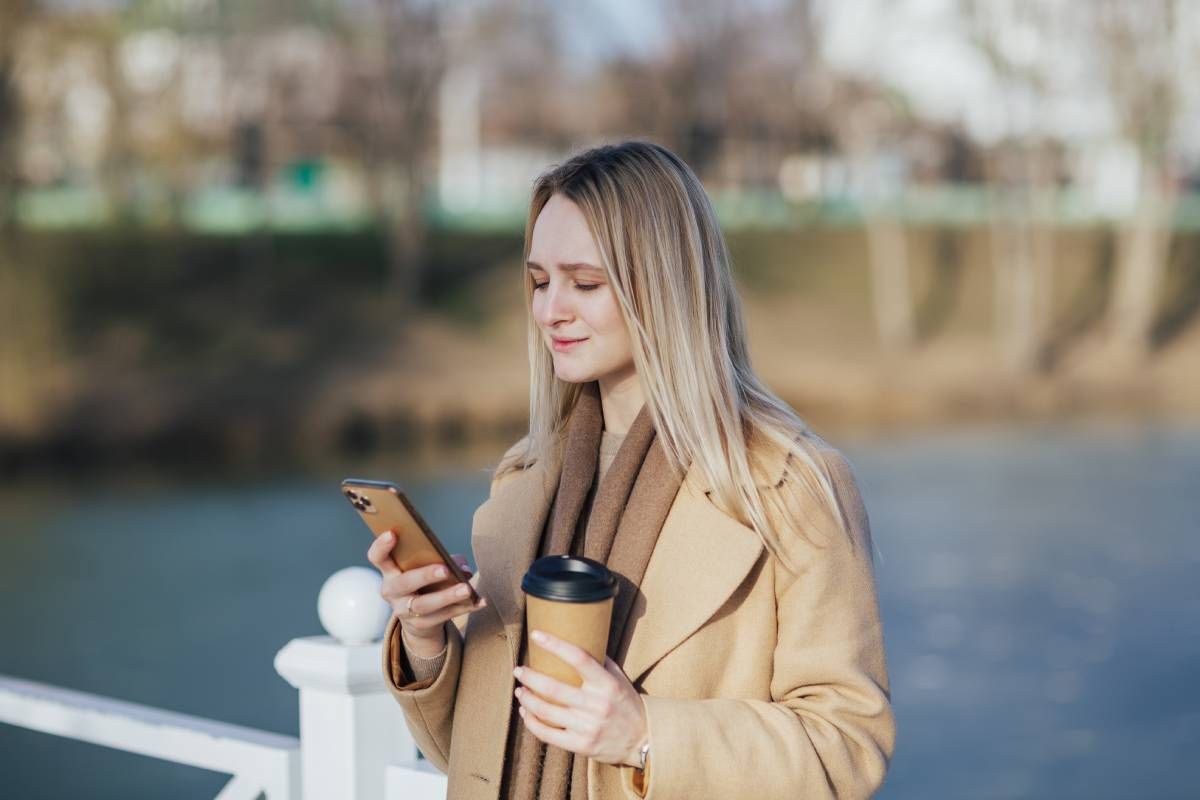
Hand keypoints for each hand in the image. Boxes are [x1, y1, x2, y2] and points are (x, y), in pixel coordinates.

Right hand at [366, 531, 485, 654]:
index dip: (381, 546)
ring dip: (447, 596)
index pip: (377, 557)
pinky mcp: (421, 625)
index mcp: (389, 571)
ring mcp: (404, 611)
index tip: (393, 533)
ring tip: (466, 589)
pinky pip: (444, 616)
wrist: (418, 618)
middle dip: (424, 575)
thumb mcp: (425, 567)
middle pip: (404, 583)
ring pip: (425, 605)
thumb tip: (462, 567)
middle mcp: (392, 591)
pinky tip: (479, 600)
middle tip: (444, 569)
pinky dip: (464, 607)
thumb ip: (442, 560)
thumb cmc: (422, 581)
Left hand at [513, 629, 648, 768]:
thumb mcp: (619, 679)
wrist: (642, 741)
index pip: (578, 658)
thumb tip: (577, 640)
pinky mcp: (580, 746)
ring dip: (527, 699)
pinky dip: (531, 723)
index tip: (536, 635)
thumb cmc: (627, 704)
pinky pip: (548, 734)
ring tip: (520, 690)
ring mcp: (587, 727)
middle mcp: (596, 705)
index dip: (555, 645)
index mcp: (606, 684)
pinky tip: (525, 713)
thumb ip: (600, 662)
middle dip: (530, 677)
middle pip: (554, 687)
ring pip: (546, 711)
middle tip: (519, 670)